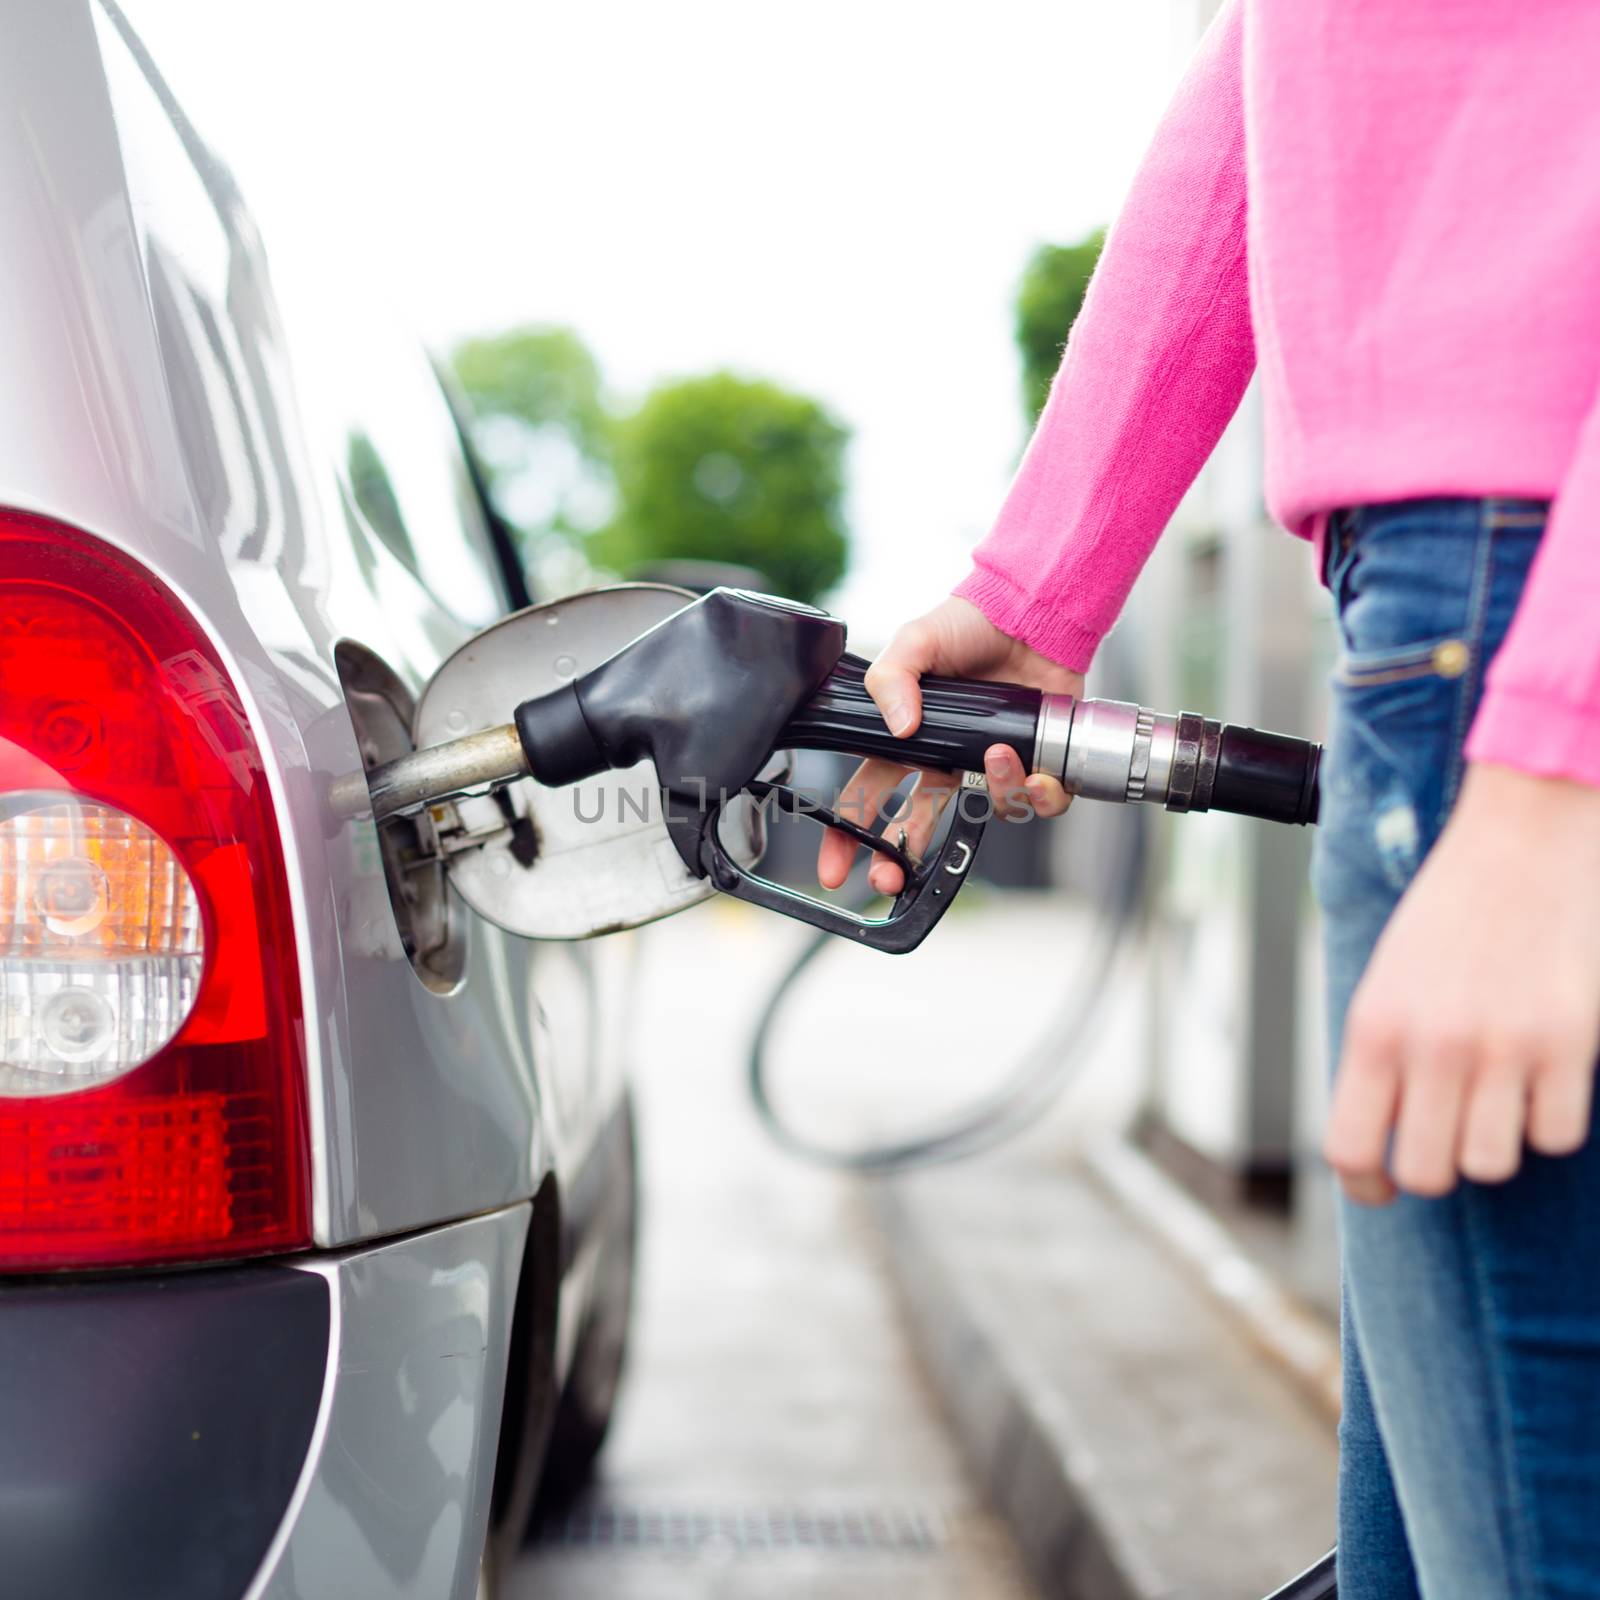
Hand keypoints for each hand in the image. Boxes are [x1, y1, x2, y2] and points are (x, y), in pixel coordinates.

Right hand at [816, 596, 1084, 895]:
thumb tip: (899, 726)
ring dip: (993, 794)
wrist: (1029, 612)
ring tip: (997, 756)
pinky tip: (1036, 772)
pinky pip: (1037, 803)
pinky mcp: (1035, 762)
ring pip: (986, 811)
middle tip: (892, 875)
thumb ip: (891, 678)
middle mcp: (947, 759)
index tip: (834, 870)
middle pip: (916, 824)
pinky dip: (1039, 796)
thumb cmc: (968, 624)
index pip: (866, 794)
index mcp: (908, 739)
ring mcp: (989, 764)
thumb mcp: (915, 640)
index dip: (847, 835)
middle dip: (899, 857)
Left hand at [1324, 763, 1599, 1204]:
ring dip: (1496, 1142)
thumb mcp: (1387, 978)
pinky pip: (1557, 1136)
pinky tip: (1543, 1079)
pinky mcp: (1568, 1046)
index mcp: (1373, 1028)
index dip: (1366, 1185)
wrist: (1523, 842)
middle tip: (1450, 1133)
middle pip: (1427, 1173)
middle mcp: (1432, 1047)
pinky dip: (1550, 1121)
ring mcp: (1502, 1049)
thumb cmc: (1450, 911)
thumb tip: (1381, 1132)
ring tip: (1497, 1096)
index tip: (1383, 1186)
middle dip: (1437, 1166)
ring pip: (1492, 1164)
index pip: (1350, 1148)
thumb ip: (1381, 1054)